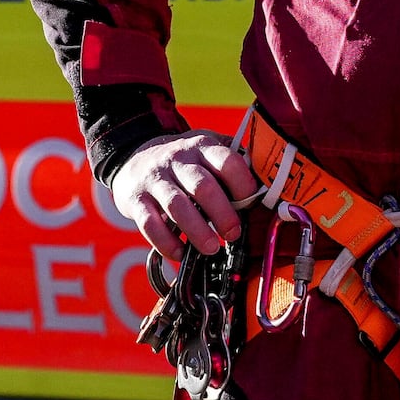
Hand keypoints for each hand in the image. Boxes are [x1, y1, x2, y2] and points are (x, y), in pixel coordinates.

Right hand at [110, 130, 259, 261]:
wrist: (133, 159)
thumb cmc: (183, 162)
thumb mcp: (207, 150)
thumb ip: (233, 163)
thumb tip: (265, 186)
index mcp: (201, 146)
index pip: (226, 161)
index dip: (242, 183)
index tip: (251, 203)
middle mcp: (178, 159)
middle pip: (203, 186)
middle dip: (223, 214)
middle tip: (233, 234)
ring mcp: (155, 179)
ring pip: (177, 206)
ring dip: (198, 231)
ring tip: (212, 248)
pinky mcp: (136, 200)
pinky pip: (149, 224)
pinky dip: (167, 243)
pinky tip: (180, 254)